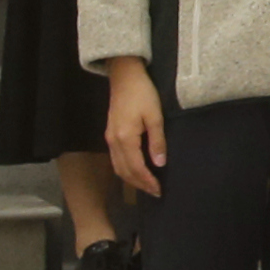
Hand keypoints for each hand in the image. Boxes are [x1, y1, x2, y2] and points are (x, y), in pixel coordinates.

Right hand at [103, 57, 166, 193]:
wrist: (125, 76)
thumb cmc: (143, 93)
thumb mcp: (155, 116)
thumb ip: (157, 141)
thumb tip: (159, 164)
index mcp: (125, 138)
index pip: (136, 168)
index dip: (147, 181)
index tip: (159, 191)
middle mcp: (113, 141)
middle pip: (124, 171)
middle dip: (139, 184)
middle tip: (155, 192)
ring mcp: (109, 138)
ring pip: (118, 166)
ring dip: (131, 179)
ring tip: (147, 186)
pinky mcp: (110, 134)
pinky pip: (116, 158)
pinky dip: (126, 169)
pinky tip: (136, 170)